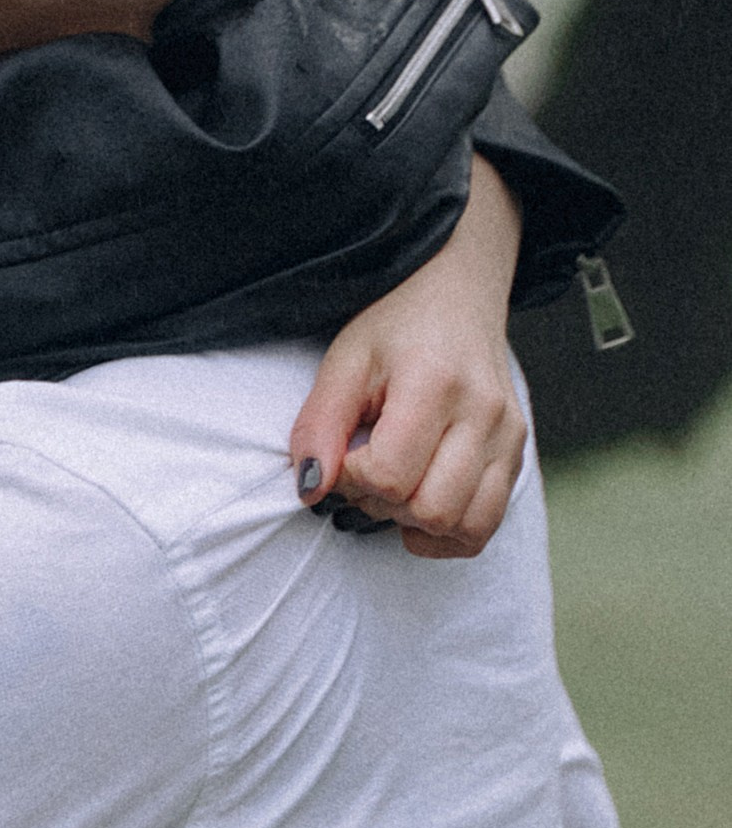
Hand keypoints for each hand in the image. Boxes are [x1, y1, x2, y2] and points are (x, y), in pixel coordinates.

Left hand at [289, 157, 525, 559]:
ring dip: (416, 522)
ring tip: (395, 487)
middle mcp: (484, 414)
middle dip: (382, 505)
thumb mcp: (344, 363)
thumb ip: (319, 426)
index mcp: (436, 384)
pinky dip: (448, 533)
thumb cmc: (398, 327)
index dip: (352, 481)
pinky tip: (419, 508)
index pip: (390, 477)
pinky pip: (485, 525)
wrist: (458, 295)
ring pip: (464, 526)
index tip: (343, 455)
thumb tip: (311, 489)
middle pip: (430, 509)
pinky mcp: (516, 453)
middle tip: (366, 471)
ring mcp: (508, 436)